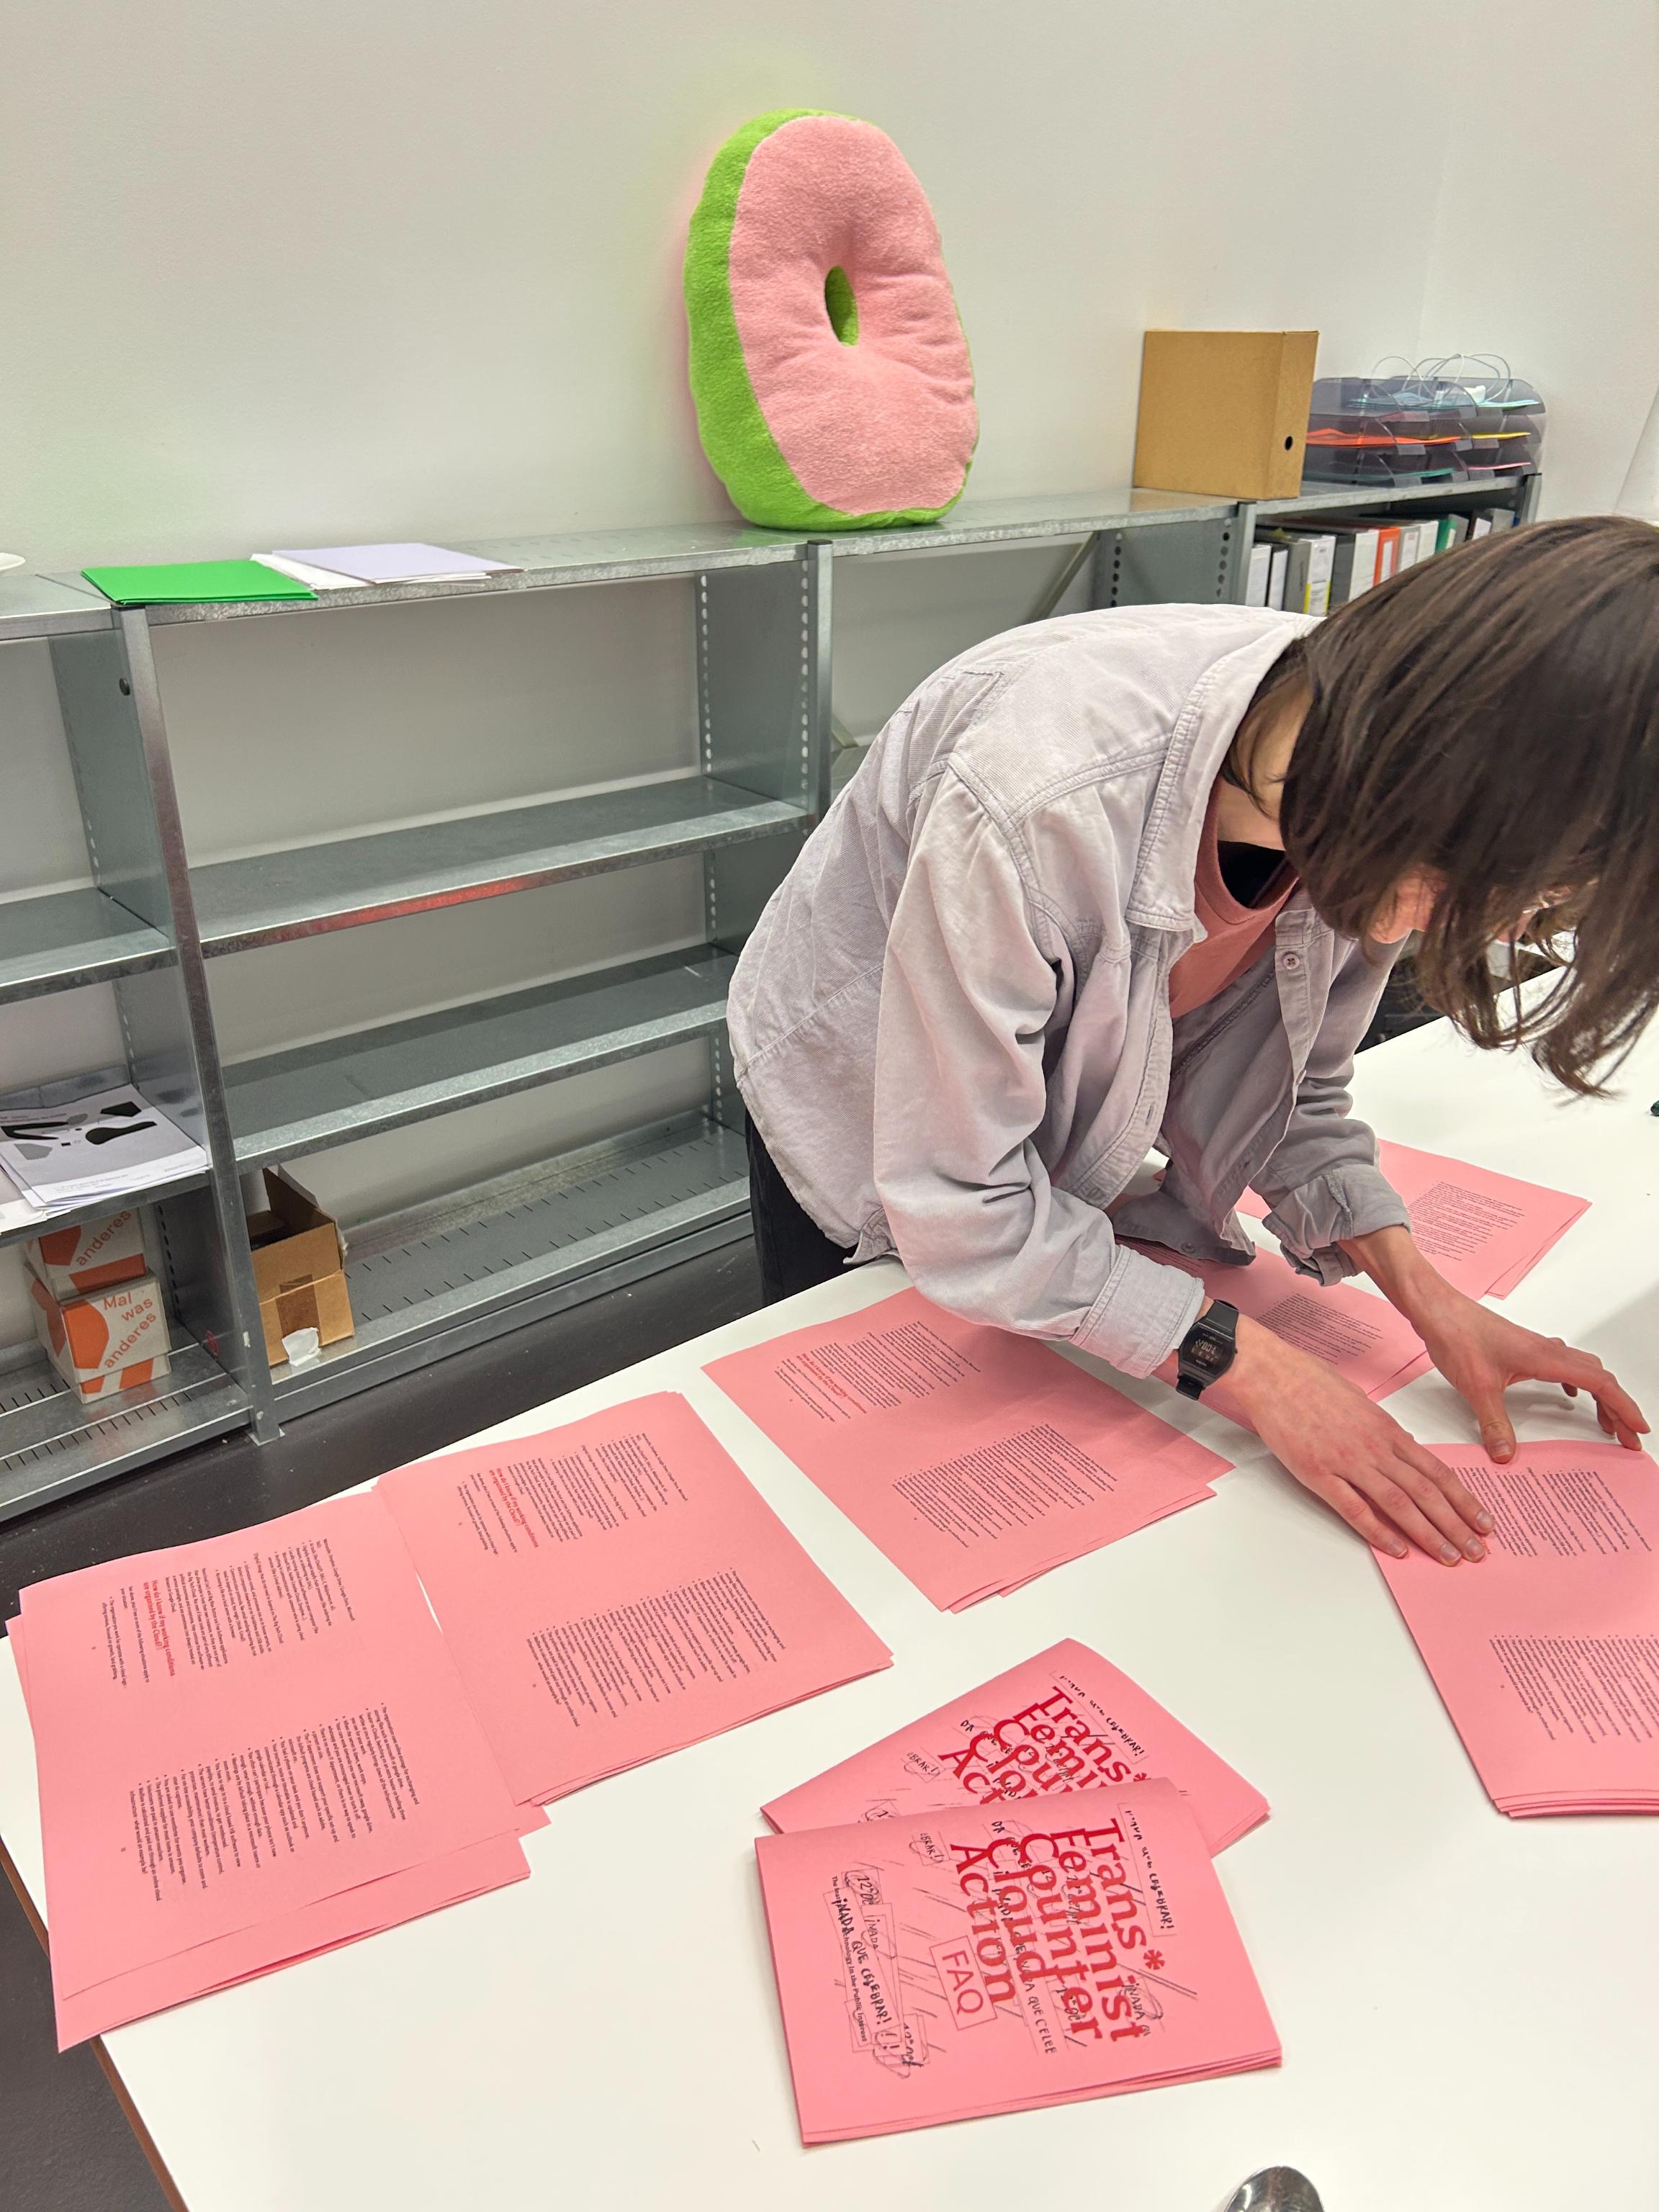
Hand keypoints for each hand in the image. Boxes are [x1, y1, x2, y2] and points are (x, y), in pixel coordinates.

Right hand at [1171, 1314, 1493, 1562]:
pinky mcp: (1318, 1472)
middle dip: (1456, 1524)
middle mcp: (1375, 1447)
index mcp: (1387, 1429)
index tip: (1481, 1519)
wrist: (1272, 1373)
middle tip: (1477, 1550)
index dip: (1463, 1499)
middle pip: (1426, 1491)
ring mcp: (1347, 1461)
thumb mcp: (1360, 1401)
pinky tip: (1398, 1548)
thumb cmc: (1311, 1380)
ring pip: (1399, 1502)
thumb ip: (1383, 1431)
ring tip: (1449, 1556)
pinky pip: (1355, 1509)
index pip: (1436, 1470)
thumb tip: (1403, 1451)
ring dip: (1428, 1532)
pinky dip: (1379, 1531)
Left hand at [1344, 1225, 1649, 1462]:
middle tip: (1627, 1437)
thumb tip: (1506, 1455)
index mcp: (1546, 1357)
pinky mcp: (1522, 1349)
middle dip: (1617, 1408)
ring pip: (1583, 1369)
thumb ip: (1494, 1423)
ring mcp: (1536, 1348)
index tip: (1638, 1430)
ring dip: (1599, 1395)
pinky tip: (1567, 1395)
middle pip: (1599, 1378)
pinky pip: (1562, 1365)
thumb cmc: (1456, 1335)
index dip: (1623, 1407)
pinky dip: (1575, 1382)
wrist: (1436, 1308)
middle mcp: (1547, 1350)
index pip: (1600, 1383)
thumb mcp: (1476, 1387)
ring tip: (1604, 1423)